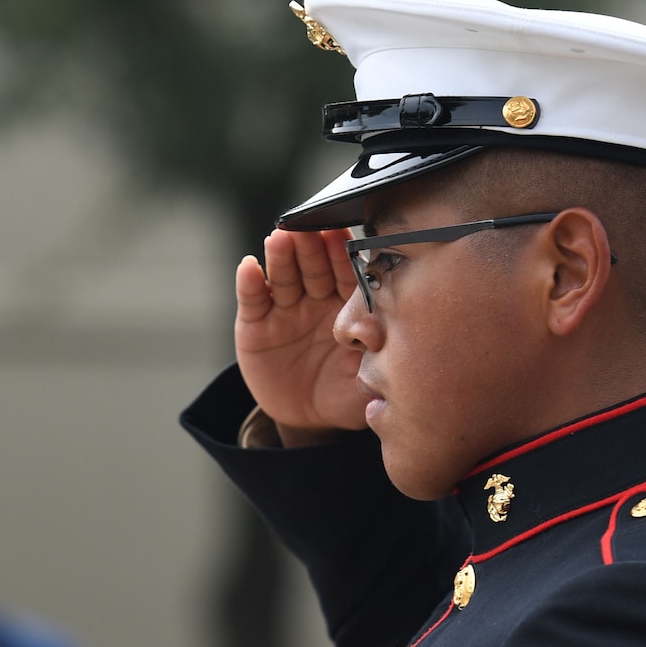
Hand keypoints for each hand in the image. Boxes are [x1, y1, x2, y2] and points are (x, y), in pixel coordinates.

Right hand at [234, 228, 366, 437]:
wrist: (308, 419)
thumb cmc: (346, 392)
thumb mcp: (367, 379)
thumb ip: (379, 358)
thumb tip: (396, 343)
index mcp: (346, 305)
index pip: (344, 273)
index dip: (340, 254)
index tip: (339, 234)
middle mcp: (315, 298)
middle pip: (312, 266)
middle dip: (309, 245)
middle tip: (307, 227)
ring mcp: (284, 308)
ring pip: (283, 276)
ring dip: (280, 256)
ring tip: (279, 239)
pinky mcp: (255, 324)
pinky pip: (253, 299)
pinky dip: (249, 283)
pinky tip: (249, 267)